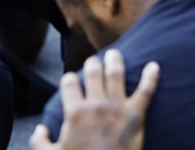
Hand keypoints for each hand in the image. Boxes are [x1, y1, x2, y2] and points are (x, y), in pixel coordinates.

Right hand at [29, 50, 158, 149]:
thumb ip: (39, 140)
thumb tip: (41, 129)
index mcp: (74, 113)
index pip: (69, 82)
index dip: (69, 79)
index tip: (71, 81)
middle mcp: (96, 105)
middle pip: (92, 72)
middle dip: (92, 63)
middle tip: (94, 60)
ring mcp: (117, 108)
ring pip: (116, 74)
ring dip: (115, 61)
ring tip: (115, 54)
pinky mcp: (136, 116)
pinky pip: (146, 91)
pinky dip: (151, 77)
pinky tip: (155, 66)